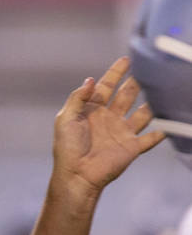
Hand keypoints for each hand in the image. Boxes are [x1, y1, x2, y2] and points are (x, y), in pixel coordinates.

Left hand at [53, 57, 164, 195]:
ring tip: (162, 92)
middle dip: (136, 83)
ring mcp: (122, 132)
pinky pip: (150, 139)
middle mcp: (109, 118)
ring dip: (151, 104)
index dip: (115, 72)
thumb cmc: (67, 147)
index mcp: (92, 110)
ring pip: (142, 114)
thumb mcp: (66, 119)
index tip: (127, 59)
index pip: (106, 86)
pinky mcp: (132, 147)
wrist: (77, 174)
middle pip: (126, 95)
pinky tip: (168, 126)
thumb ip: (77, 98)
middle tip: (148, 70)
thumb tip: (90, 79)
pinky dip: (160, 133)